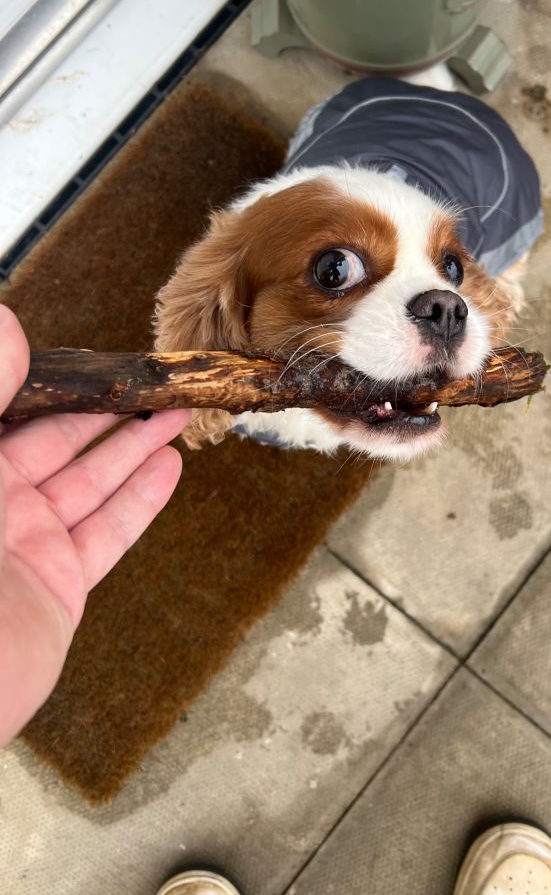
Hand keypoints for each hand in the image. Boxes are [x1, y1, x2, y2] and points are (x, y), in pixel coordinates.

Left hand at [0, 305, 189, 745]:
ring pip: (89, 481)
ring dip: (134, 445)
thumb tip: (6, 324)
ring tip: (174, 411)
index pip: (7, 408)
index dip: (49, 378)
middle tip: (149, 376)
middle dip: (105, 407)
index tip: (88, 352)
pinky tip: (168, 468)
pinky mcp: (54, 586)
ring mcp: (22, 543)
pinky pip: (105, 533)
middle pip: (56, 439)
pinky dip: (140, 500)